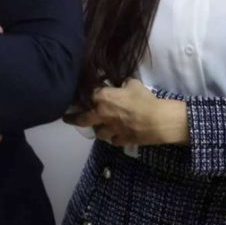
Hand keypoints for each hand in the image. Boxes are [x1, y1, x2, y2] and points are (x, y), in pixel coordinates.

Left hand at [64, 79, 186, 146]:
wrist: (159, 120)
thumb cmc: (145, 99)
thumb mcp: (133, 84)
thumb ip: (122, 84)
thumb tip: (120, 84)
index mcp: (103, 98)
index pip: (87, 95)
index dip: (83, 96)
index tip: (77, 97)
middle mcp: (102, 115)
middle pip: (82, 119)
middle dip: (72, 119)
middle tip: (67, 118)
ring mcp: (111, 129)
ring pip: (98, 133)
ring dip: (98, 129)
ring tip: (99, 127)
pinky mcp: (121, 140)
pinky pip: (114, 140)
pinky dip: (114, 137)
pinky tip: (117, 134)